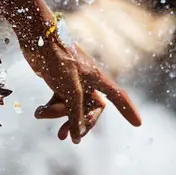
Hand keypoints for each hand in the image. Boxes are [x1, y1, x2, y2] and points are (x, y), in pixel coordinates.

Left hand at [22, 35, 140, 142]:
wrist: (37, 38)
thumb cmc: (58, 60)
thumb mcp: (71, 90)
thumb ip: (76, 113)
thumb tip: (77, 135)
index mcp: (97, 78)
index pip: (118, 96)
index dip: (128, 110)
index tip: (138, 124)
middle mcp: (88, 80)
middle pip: (91, 108)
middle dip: (80, 123)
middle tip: (68, 136)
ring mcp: (73, 80)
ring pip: (73, 106)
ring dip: (61, 116)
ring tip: (45, 119)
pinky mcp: (59, 80)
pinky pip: (59, 100)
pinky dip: (50, 107)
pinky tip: (38, 112)